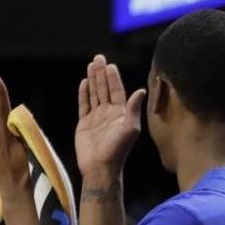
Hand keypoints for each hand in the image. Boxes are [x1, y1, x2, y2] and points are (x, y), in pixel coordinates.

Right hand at [75, 55, 145, 176]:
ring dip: (93, 79)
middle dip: (102, 73)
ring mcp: (97, 117)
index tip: (110, 65)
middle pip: (105, 88)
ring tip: (91, 65)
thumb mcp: (130, 128)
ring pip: (95, 94)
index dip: (113, 78)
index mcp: (122, 113)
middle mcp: (110, 113)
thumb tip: (141, 90)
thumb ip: (133, 109)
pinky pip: (84, 104)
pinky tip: (84, 82)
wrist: (100, 167)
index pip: (117, 90)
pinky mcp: (84, 123)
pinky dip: (84, 93)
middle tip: (98, 57)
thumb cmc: (118, 150)